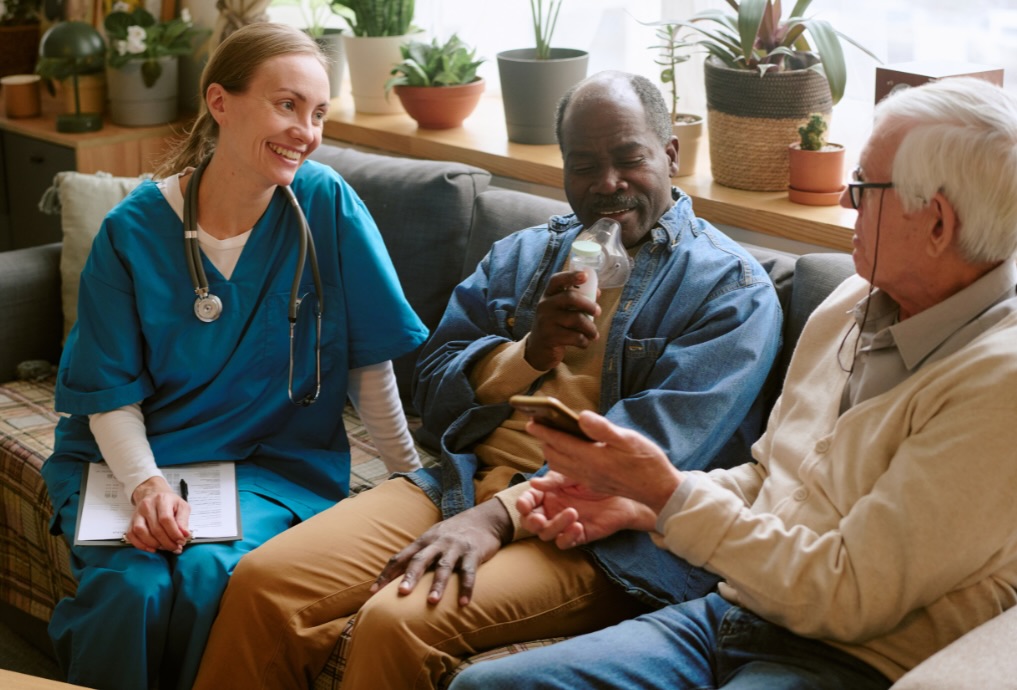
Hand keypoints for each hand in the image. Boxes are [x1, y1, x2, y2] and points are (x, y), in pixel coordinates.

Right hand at [126, 476, 190, 553]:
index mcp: (162, 500)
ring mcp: (137, 514)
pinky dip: (140, 545)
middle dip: (167, 542)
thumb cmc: (168, 501)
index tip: (181, 541)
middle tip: (175, 548)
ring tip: (164, 547)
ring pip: (141, 532)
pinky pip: (131, 535)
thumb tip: (185, 534)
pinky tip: (152, 548)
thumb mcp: (182, 506)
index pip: (166, 519)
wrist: (152, 493)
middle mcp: (147, 506)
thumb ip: (184, 520)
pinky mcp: (131, 521)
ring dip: (154, 544)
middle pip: (155, 528)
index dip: (174, 533)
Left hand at [370, 499, 512, 605]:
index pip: (400, 557)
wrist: (484, 519)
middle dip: (410, 576)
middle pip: (420, 560)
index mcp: (423, 541)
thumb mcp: (433, 538)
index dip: (387, 573)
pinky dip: (467, 588)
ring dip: (437, 584)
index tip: (374, 592)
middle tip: (401, 593)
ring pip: (444, 566)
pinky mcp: (473, 553)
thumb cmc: (453, 533)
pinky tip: (464, 603)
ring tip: (432, 601)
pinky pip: (469, 572)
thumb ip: (417, 555)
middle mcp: (437, 543)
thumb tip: (394, 577)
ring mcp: (455, 548)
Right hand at [517, 471, 655, 548]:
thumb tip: (533, 483)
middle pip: (531, 522)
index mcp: (548, 493)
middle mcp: (552, 510)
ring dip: (555, 526)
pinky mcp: (578, 535)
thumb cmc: (598, 478)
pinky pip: (564, 543)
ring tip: (573, 513)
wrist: (624, 491)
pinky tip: (578, 527)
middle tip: (539, 520)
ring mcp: (564, 524)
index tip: (524, 505)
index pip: (528, 501)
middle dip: (531, 522)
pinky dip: (567, 537)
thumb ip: (555, 480)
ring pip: (546, 534)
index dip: (523, 504)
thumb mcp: (573, 474)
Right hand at [525, 271, 600, 370]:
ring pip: (576, 319)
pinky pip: (575, 337)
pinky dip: (584, 341)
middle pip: (570, 297)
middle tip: (598, 312)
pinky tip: (584, 343)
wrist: (538, 349)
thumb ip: (577, 300)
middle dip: (589, 304)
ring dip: (590, 328)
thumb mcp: (561, 310)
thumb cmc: (555, 325)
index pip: (556, 280)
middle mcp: (544, 305)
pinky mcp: (550, 337)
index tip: (584, 275)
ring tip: (594, 334)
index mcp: (548, 295)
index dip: (571, 276)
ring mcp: (546, 321)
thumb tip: (596, 292)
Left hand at [526, 412, 681, 512]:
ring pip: (560, 466)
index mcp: (593, 458)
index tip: (531, 421)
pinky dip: (561, 461)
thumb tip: (580, 417)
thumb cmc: (646, 460)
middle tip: (537, 425)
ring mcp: (590, 480)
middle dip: (544, 441)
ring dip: (550, 452)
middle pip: (554, 456)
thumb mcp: (628, 439)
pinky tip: (566, 452)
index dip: (544, 431)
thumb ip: (602, 429)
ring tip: (548, 437)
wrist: (658, 489)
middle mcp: (587, 471)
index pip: (560, 442)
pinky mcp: (594, 484)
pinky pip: (569, 473)